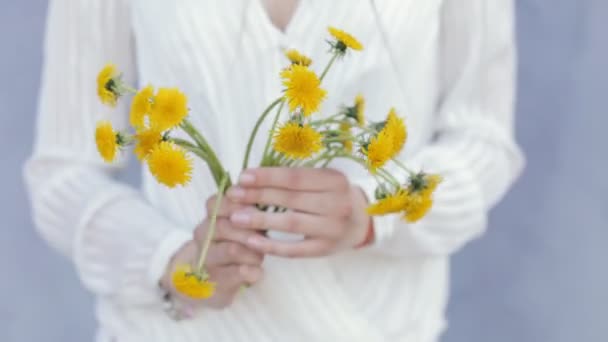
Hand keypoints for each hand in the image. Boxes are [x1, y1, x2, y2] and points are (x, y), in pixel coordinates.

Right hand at [161, 195, 264, 308]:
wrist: (210, 279)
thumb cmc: (232, 244)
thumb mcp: (238, 224)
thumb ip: (247, 211)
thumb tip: (265, 202)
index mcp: (209, 218)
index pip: (215, 203)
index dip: (238, 205)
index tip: (257, 209)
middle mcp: (203, 236)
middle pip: (224, 226)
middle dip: (250, 230)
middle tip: (265, 235)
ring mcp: (208, 260)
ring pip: (232, 250)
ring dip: (254, 252)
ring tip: (262, 255)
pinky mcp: (218, 281)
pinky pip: (240, 273)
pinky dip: (254, 271)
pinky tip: (257, 271)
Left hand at [225, 168, 371, 257]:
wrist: (360, 222)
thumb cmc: (332, 196)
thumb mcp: (322, 179)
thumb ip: (293, 178)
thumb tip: (250, 178)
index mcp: (335, 180)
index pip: (295, 177)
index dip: (267, 177)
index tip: (242, 177)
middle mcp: (338, 204)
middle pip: (290, 199)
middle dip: (258, 196)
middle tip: (233, 196)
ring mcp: (333, 229)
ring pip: (291, 223)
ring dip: (260, 220)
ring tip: (236, 218)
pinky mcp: (325, 250)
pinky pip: (294, 250)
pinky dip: (271, 246)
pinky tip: (251, 241)